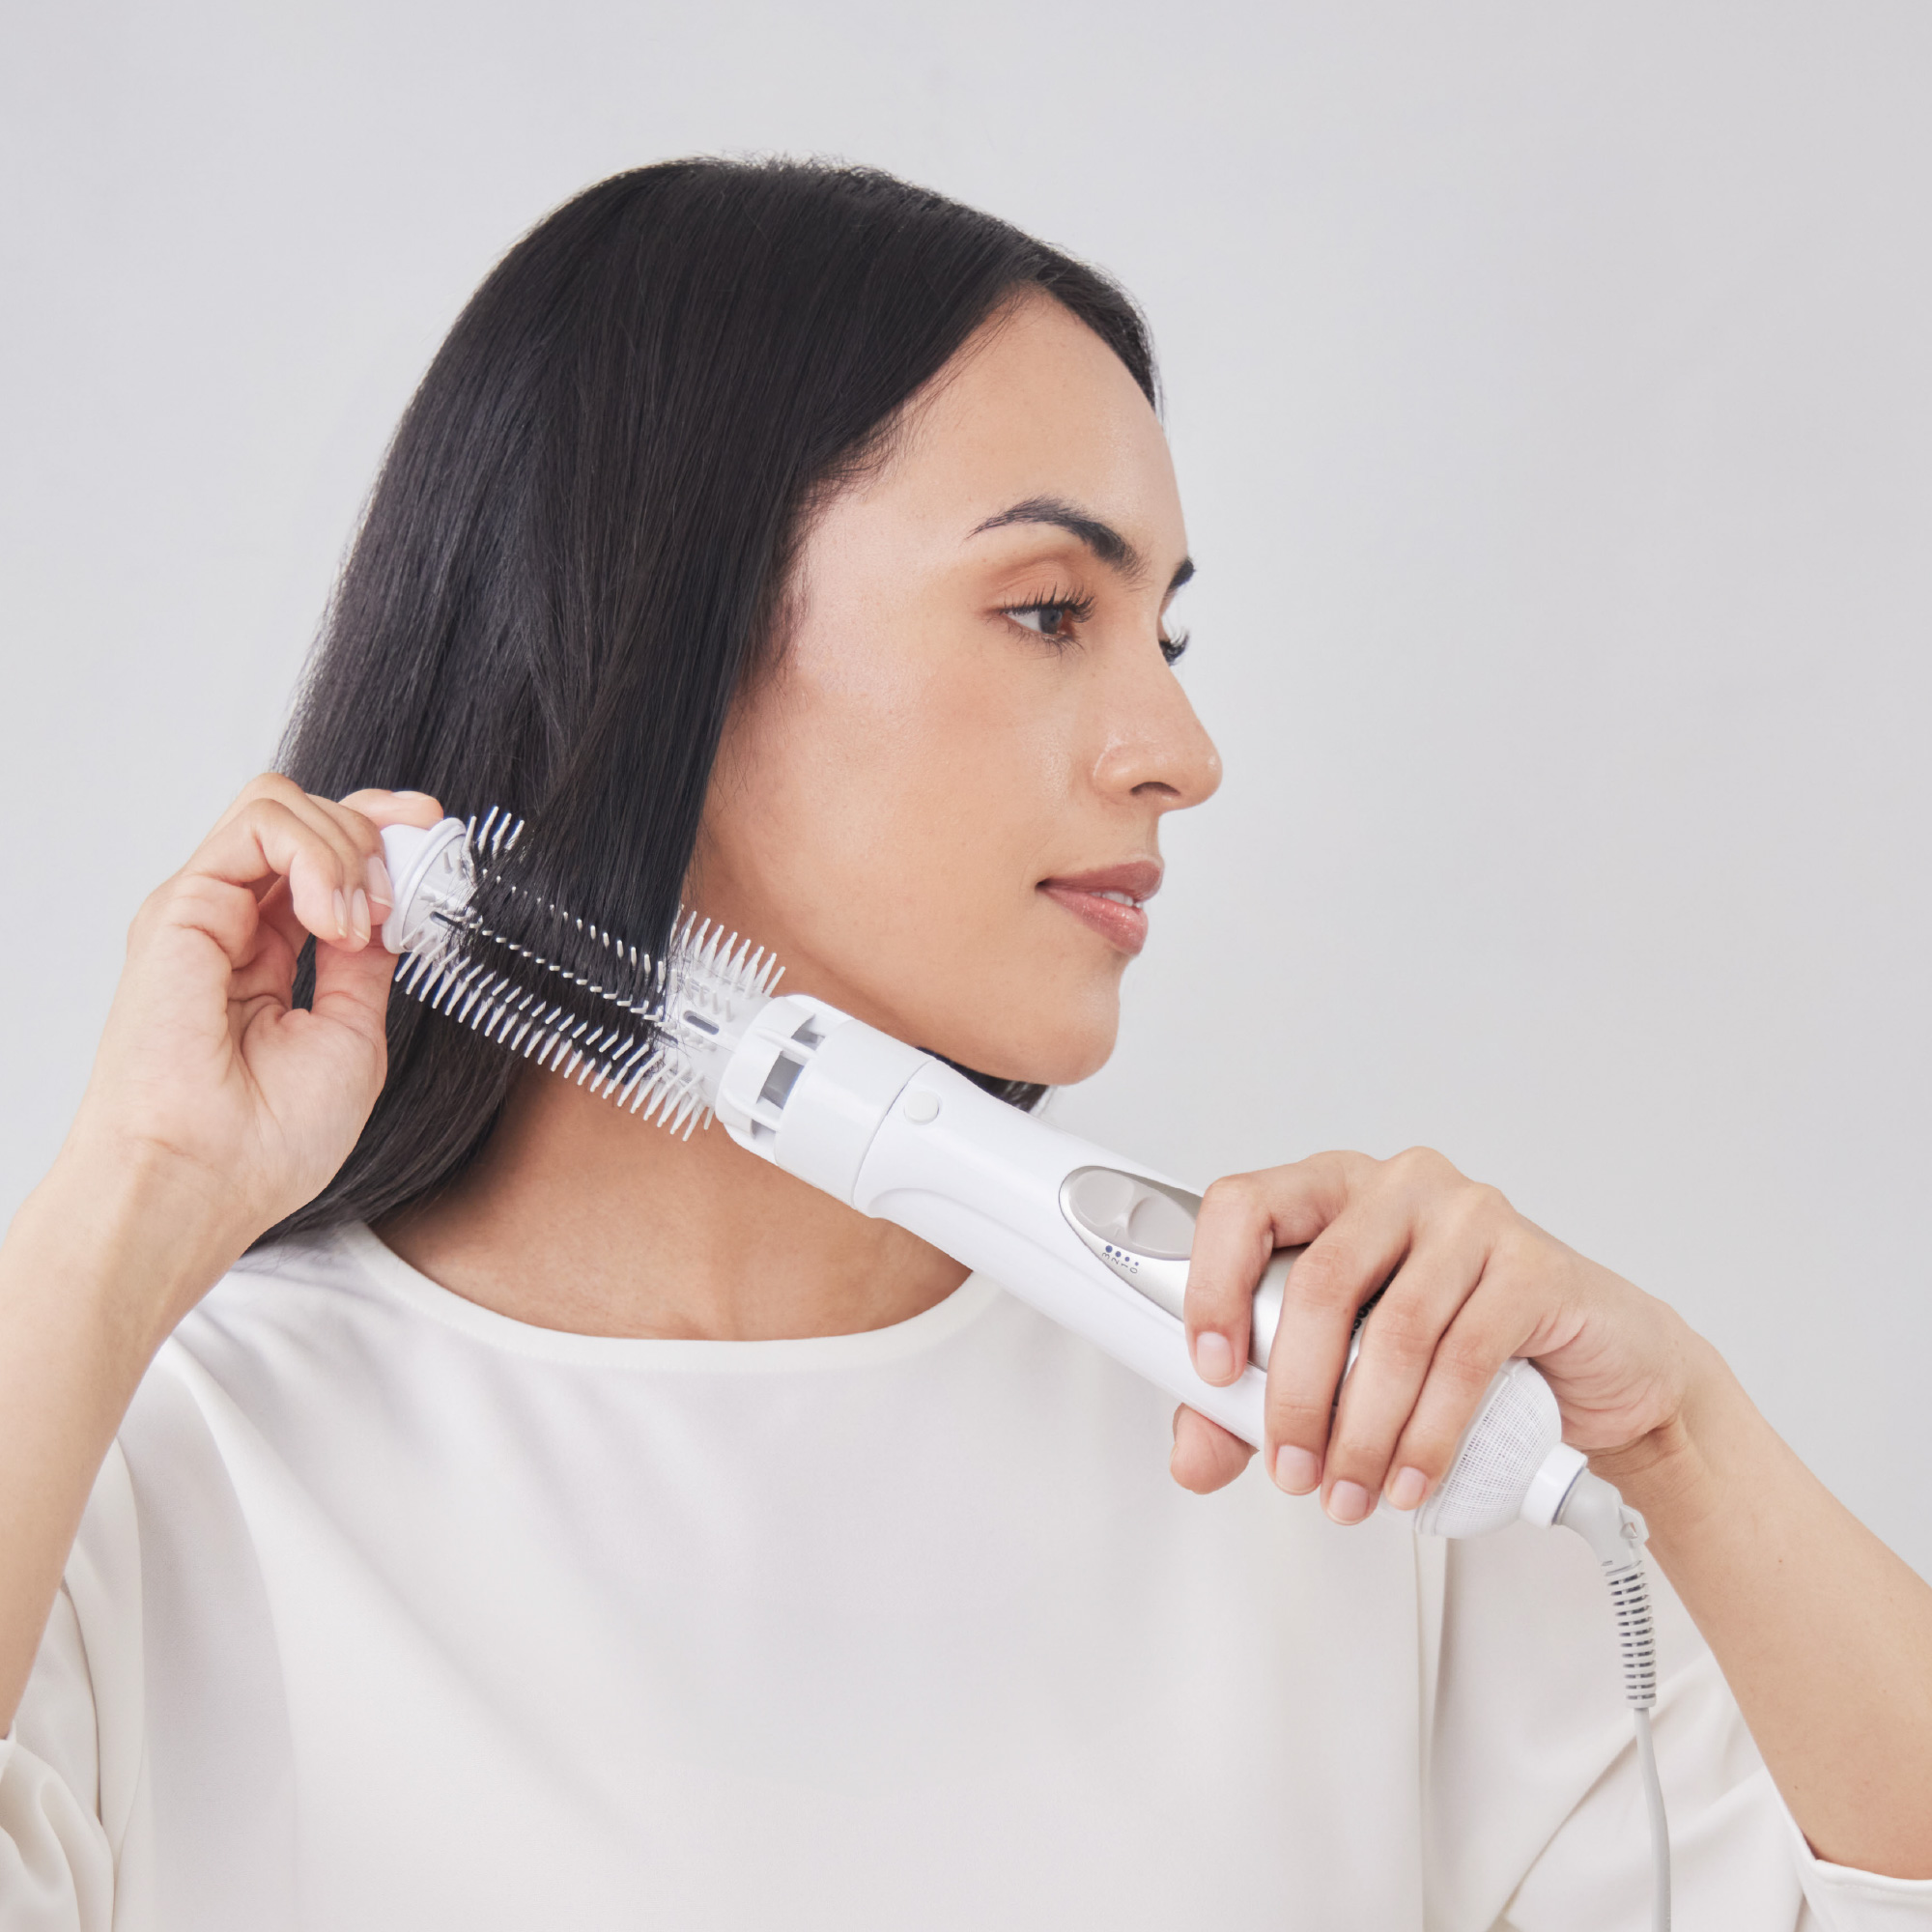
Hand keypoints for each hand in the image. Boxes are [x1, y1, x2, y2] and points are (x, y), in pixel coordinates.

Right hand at [57, 774, 443, 1334]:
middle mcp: (232, 922)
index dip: (378, 829)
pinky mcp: (183, 906)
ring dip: (345, 847)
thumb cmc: (267, 1139)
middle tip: (399, 898)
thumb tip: (390, 906)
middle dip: (374, 833)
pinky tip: (334, 921)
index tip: (432, 830)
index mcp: (268, 951)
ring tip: (358, 924)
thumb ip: (363, 962)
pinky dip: (316, 855)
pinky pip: (258, 825)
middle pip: (304, 816)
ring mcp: (207, 909)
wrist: (206, 1180)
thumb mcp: (351, 1031)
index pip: (319, 853)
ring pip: (280, 805)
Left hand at [1168, 1148, 1702, 1521]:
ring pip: (1392, 1331)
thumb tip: (1194, 1455)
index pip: (1244, 1206)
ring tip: (1349, 1492)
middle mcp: (1396, 1187)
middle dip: (1294, 1394)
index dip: (1213, 1286)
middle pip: (1318, 1282)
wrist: (1597, 1367)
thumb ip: (1256, 1406)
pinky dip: (1428, 1434)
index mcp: (1331, 1192)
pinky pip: (1463, 1358)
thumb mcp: (1343, 1371)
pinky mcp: (1531, 1263)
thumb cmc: (1459, 1347)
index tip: (1212, 1369)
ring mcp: (1469, 1215)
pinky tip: (1409, 1479)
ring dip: (1362, 1432)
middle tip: (1291, 1468)